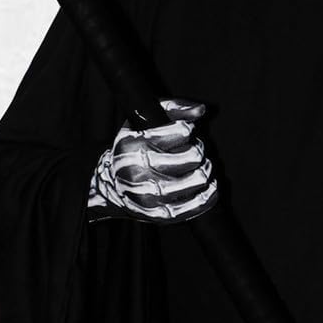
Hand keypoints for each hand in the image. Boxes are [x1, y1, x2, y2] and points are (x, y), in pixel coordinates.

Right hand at [87, 97, 217, 223]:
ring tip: (200, 166)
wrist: (113, 185)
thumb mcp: (143, 121)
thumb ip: (173, 108)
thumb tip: (201, 109)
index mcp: (135, 144)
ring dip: (206, 170)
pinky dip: (209, 195)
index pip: (182, 131)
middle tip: (193, 150)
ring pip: (197, 179)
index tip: (185, 132)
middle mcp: (140, 170)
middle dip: (199, 149)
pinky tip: (210, 186)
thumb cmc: (134, 148)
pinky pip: (195, 206)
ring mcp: (150, 196)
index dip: (189, 129)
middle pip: (193, 155)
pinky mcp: (160, 214)